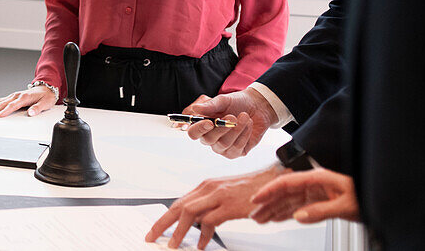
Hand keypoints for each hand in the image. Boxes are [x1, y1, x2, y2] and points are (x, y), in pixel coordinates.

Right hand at [0, 85, 57, 117]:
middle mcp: (17, 96)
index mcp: (24, 97)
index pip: (13, 105)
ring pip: (0, 101)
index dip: (5, 111)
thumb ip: (38, 108)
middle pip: (3, 103)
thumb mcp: (45, 103)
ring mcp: (13, 96)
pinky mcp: (12, 97)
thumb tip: (31, 113)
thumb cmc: (46, 96)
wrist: (46, 88)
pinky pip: (0, 99)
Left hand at [144, 164, 287, 248]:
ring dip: (178, 231)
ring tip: (172, 245)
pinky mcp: (230, 205)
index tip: (155, 229)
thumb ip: (210, 206)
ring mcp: (218, 196)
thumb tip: (198, 224)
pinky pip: (209, 221)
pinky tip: (202, 244)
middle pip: (177, 207)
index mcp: (205, 186)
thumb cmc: (250, 190)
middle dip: (162, 223)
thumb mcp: (225, 195)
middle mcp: (208, 188)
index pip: (178, 203)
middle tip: (151, 236)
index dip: (164, 217)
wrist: (273, 181)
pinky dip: (203, 235)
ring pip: (189, 213)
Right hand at [181, 89, 277, 157]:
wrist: (256, 107)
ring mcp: (221, 147)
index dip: (199, 129)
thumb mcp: (223, 100)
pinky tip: (248, 124)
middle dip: (221, 128)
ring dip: (236, 129)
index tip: (209, 122)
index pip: (193, 133)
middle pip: (207, 140)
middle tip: (232, 116)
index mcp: (202, 125)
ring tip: (244, 116)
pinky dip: (244, 134)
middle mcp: (209, 138)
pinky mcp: (235, 152)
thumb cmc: (235, 103)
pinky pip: (237, 147)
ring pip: (223, 144)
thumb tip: (196, 108)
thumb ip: (209, 105)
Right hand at [249, 168, 358, 223]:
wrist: (382, 197)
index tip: (257, 198)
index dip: (269, 190)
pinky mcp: (321, 202)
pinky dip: (287, 213)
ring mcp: (317, 193)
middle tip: (255, 213)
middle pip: (285, 193)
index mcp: (318, 178)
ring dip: (275, 209)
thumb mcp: (346, 205)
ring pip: (290, 201)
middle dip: (268, 203)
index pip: (287, 182)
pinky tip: (278, 217)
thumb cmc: (367, 194)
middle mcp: (315, 184)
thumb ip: (321, 211)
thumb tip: (300, 216)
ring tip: (261, 218)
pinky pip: (299, 207)